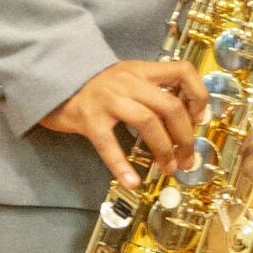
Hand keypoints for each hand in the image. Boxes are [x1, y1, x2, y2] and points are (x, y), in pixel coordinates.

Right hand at [40, 59, 207, 185]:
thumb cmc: (94, 86)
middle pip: (170, 105)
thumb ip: (151, 90)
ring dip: (164, 149)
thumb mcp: (126, 78)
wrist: (53, 80)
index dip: (198, 96)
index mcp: (142, 71)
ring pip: (148, 122)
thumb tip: (183, 118)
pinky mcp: (89, 119)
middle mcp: (129, 82)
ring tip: (168, 169)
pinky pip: (109, 144)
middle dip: (186, 137)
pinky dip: (122, 165)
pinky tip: (132, 182)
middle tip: (188, 159)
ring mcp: (108, 100)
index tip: (199, 120)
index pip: (183, 71)